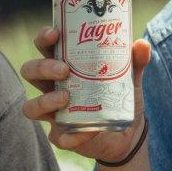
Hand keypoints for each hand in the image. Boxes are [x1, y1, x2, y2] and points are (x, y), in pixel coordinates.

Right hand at [21, 28, 151, 161]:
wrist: (128, 132)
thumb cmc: (119, 96)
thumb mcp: (130, 76)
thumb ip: (135, 60)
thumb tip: (141, 45)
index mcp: (64, 66)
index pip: (45, 47)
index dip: (44, 38)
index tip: (55, 33)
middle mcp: (52, 88)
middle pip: (30, 72)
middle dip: (43, 67)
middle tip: (64, 69)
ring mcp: (54, 113)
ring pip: (31, 106)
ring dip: (46, 100)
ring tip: (66, 97)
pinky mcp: (61, 136)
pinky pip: (57, 137)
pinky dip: (72, 135)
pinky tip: (87, 131)